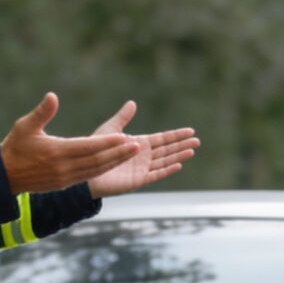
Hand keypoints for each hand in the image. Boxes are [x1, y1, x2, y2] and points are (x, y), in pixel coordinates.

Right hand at [0, 92, 146, 194]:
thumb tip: (53, 96)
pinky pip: (90, 176)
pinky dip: (105, 168)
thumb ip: (42, 112)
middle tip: (138, 145)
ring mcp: (66, 178)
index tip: (124, 137)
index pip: (87, 147)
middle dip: (119, 153)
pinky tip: (115, 162)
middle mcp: (64, 168)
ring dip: (115, 162)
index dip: (108, 143)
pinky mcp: (65, 184)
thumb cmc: (14, 147)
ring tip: (132, 153)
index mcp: (56, 152)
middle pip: (97, 161)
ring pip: (96, 170)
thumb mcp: (25, 126)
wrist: (4, 177)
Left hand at [83, 100, 200, 196]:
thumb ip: (122, 118)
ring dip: (178, 156)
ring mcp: (141, 168)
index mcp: (139, 144)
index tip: (190, 131)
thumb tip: (132, 103)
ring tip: (192, 151)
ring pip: (165, 161)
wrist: (86, 171)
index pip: (162, 139)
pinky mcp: (137, 180)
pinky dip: (166, 170)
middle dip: (182, 145)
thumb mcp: (110, 130)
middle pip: (167, 149)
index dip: (176, 135)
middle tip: (198, 140)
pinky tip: (178, 165)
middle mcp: (143, 156)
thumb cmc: (95, 150)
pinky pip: (155, 175)